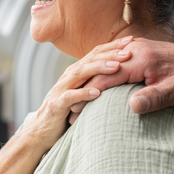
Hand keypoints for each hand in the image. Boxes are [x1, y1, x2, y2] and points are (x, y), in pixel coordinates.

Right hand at [0, 42, 135, 173]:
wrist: (41, 132)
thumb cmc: (68, 113)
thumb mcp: (84, 94)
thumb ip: (97, 83)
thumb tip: (122, 75)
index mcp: (77, 72)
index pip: (96, 53)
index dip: (113, 46)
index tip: (132, 40)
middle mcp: (69, 77)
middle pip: (90, 59)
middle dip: (110, 54)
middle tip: (129, 50)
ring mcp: (61, 90)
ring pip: (81, 74)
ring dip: (99, 69)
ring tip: (117, 67)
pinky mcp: (56, 106)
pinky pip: (70, 97)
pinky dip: (83, 94)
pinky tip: (97, 93)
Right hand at [69, 37, 173, 122]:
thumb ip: (153, 98)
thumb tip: (132, 107)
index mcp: (140, 59)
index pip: (108, 75)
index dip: (92, 93)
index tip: (78, 111)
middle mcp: (135, 52)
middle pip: (101, 68)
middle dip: (85, 90)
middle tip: (73, 113)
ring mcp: (136, 51)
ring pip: (103, 64)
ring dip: (90, 82)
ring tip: (82, 102)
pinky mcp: (141, 53)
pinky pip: (114, 64)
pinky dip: (100, 77)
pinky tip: (97, 91)